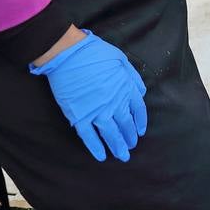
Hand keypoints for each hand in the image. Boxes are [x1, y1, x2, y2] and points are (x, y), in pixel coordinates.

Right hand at [29, 30, 146, 162]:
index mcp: (125, 88)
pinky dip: (95, 147)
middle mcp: (114, 102)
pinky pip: (89, 136)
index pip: (138, 109)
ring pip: (110, 134)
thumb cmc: (95, 53)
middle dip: (129, 137)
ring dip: (117, 146)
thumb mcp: (122, 60)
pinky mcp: (79, 116)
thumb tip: (140, 93)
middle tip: (131, 147)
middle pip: (125, 124)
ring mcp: (96, 111)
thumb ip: (132, 78)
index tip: (140, 131)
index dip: (140, 121)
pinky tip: (100, 156)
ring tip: (122, 156)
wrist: (69, 54)